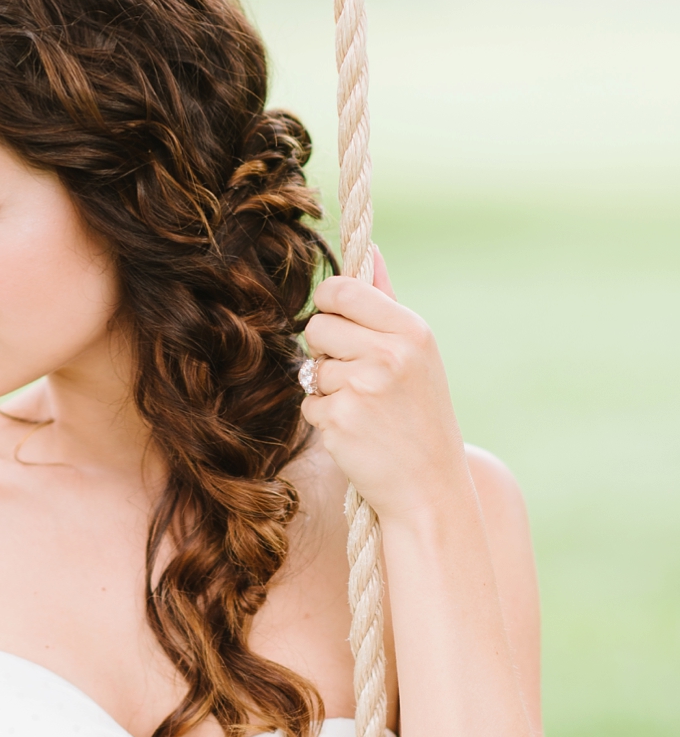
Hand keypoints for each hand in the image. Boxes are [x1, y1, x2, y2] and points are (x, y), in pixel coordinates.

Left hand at [300, 250, 468, 524]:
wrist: (429, 487)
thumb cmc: (421, 416)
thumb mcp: (418, 355)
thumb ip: (387, 302)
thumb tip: (370, 249)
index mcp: (411, 331)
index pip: (341, 290)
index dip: (330, 306)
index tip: (339, 324)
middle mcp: (389, 354)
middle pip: (317, 327)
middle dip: (326, 351)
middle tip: (359, 378)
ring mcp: (362, 387)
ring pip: (311, 369)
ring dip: (328, 389)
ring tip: (366, 411)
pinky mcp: (338, 419)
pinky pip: (308, 403)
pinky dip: (325, 419)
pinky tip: (357, 433)